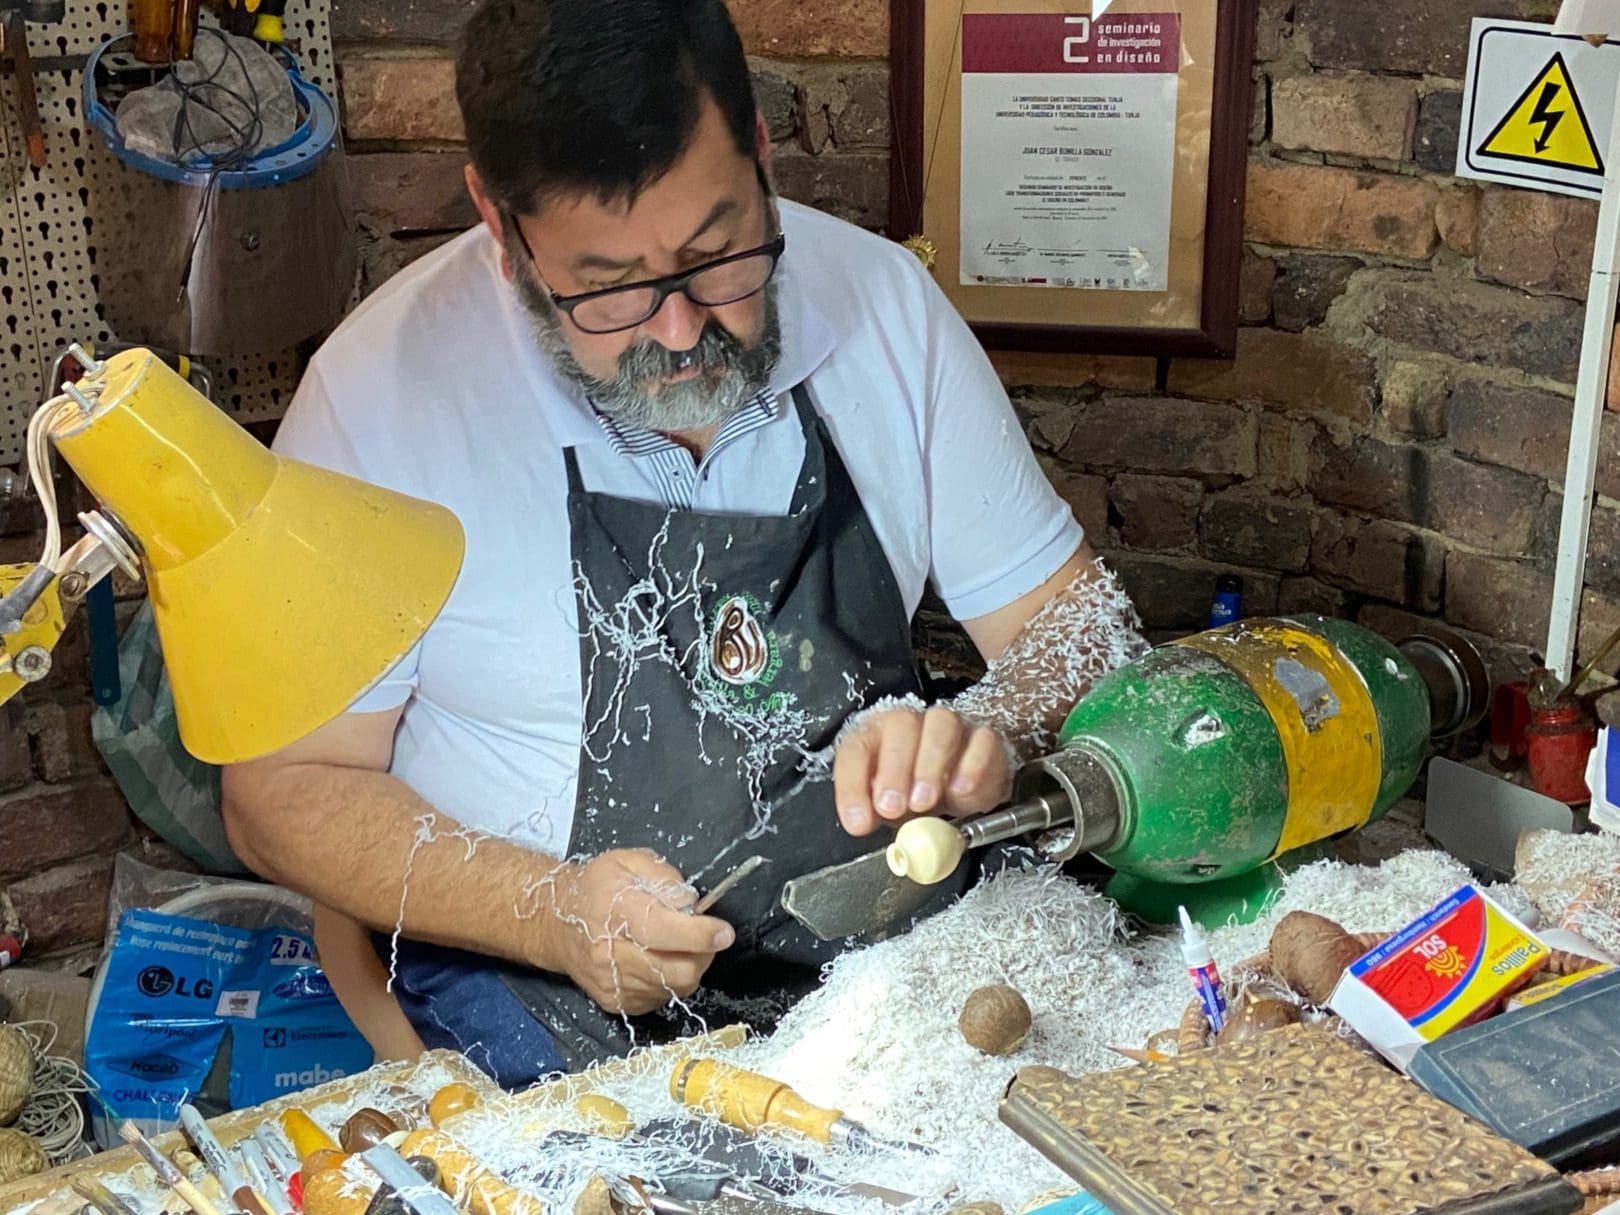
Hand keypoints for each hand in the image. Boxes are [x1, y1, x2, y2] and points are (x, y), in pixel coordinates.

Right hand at [544, 849, 733, 1014]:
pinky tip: (662, 960)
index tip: (723, 931)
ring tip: (681, 945)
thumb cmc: (597, 888)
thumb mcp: (629, 862)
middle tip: (706, 936)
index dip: (699, 934)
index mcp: (615, 911)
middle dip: (703, 954)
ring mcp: (611, 982)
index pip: (663, 930)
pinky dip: (671, 981)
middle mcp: (609, 952)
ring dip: (689, 967)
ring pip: (673, 988)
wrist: (555, 922)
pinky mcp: (614, 1002)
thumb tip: (691, 904)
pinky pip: (660, 999)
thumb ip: (665, 877)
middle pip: (676, 970)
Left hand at [832, 705, 1011, 835]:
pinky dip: (972, 765)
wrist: (959, 783)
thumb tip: (861, 822)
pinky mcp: (983, 737)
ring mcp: (950, 726)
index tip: (859, 821)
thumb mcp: (887, 808)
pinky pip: (982, 740)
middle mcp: (911, 724)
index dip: (853, 786)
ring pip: (941, 724)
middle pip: (900, 726)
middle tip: (893, 808)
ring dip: (930, 764)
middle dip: (894, 769)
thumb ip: (873, 812)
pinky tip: (960, 790)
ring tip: (924, 802)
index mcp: (875, 736)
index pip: (856, 750)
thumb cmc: (913, 792)